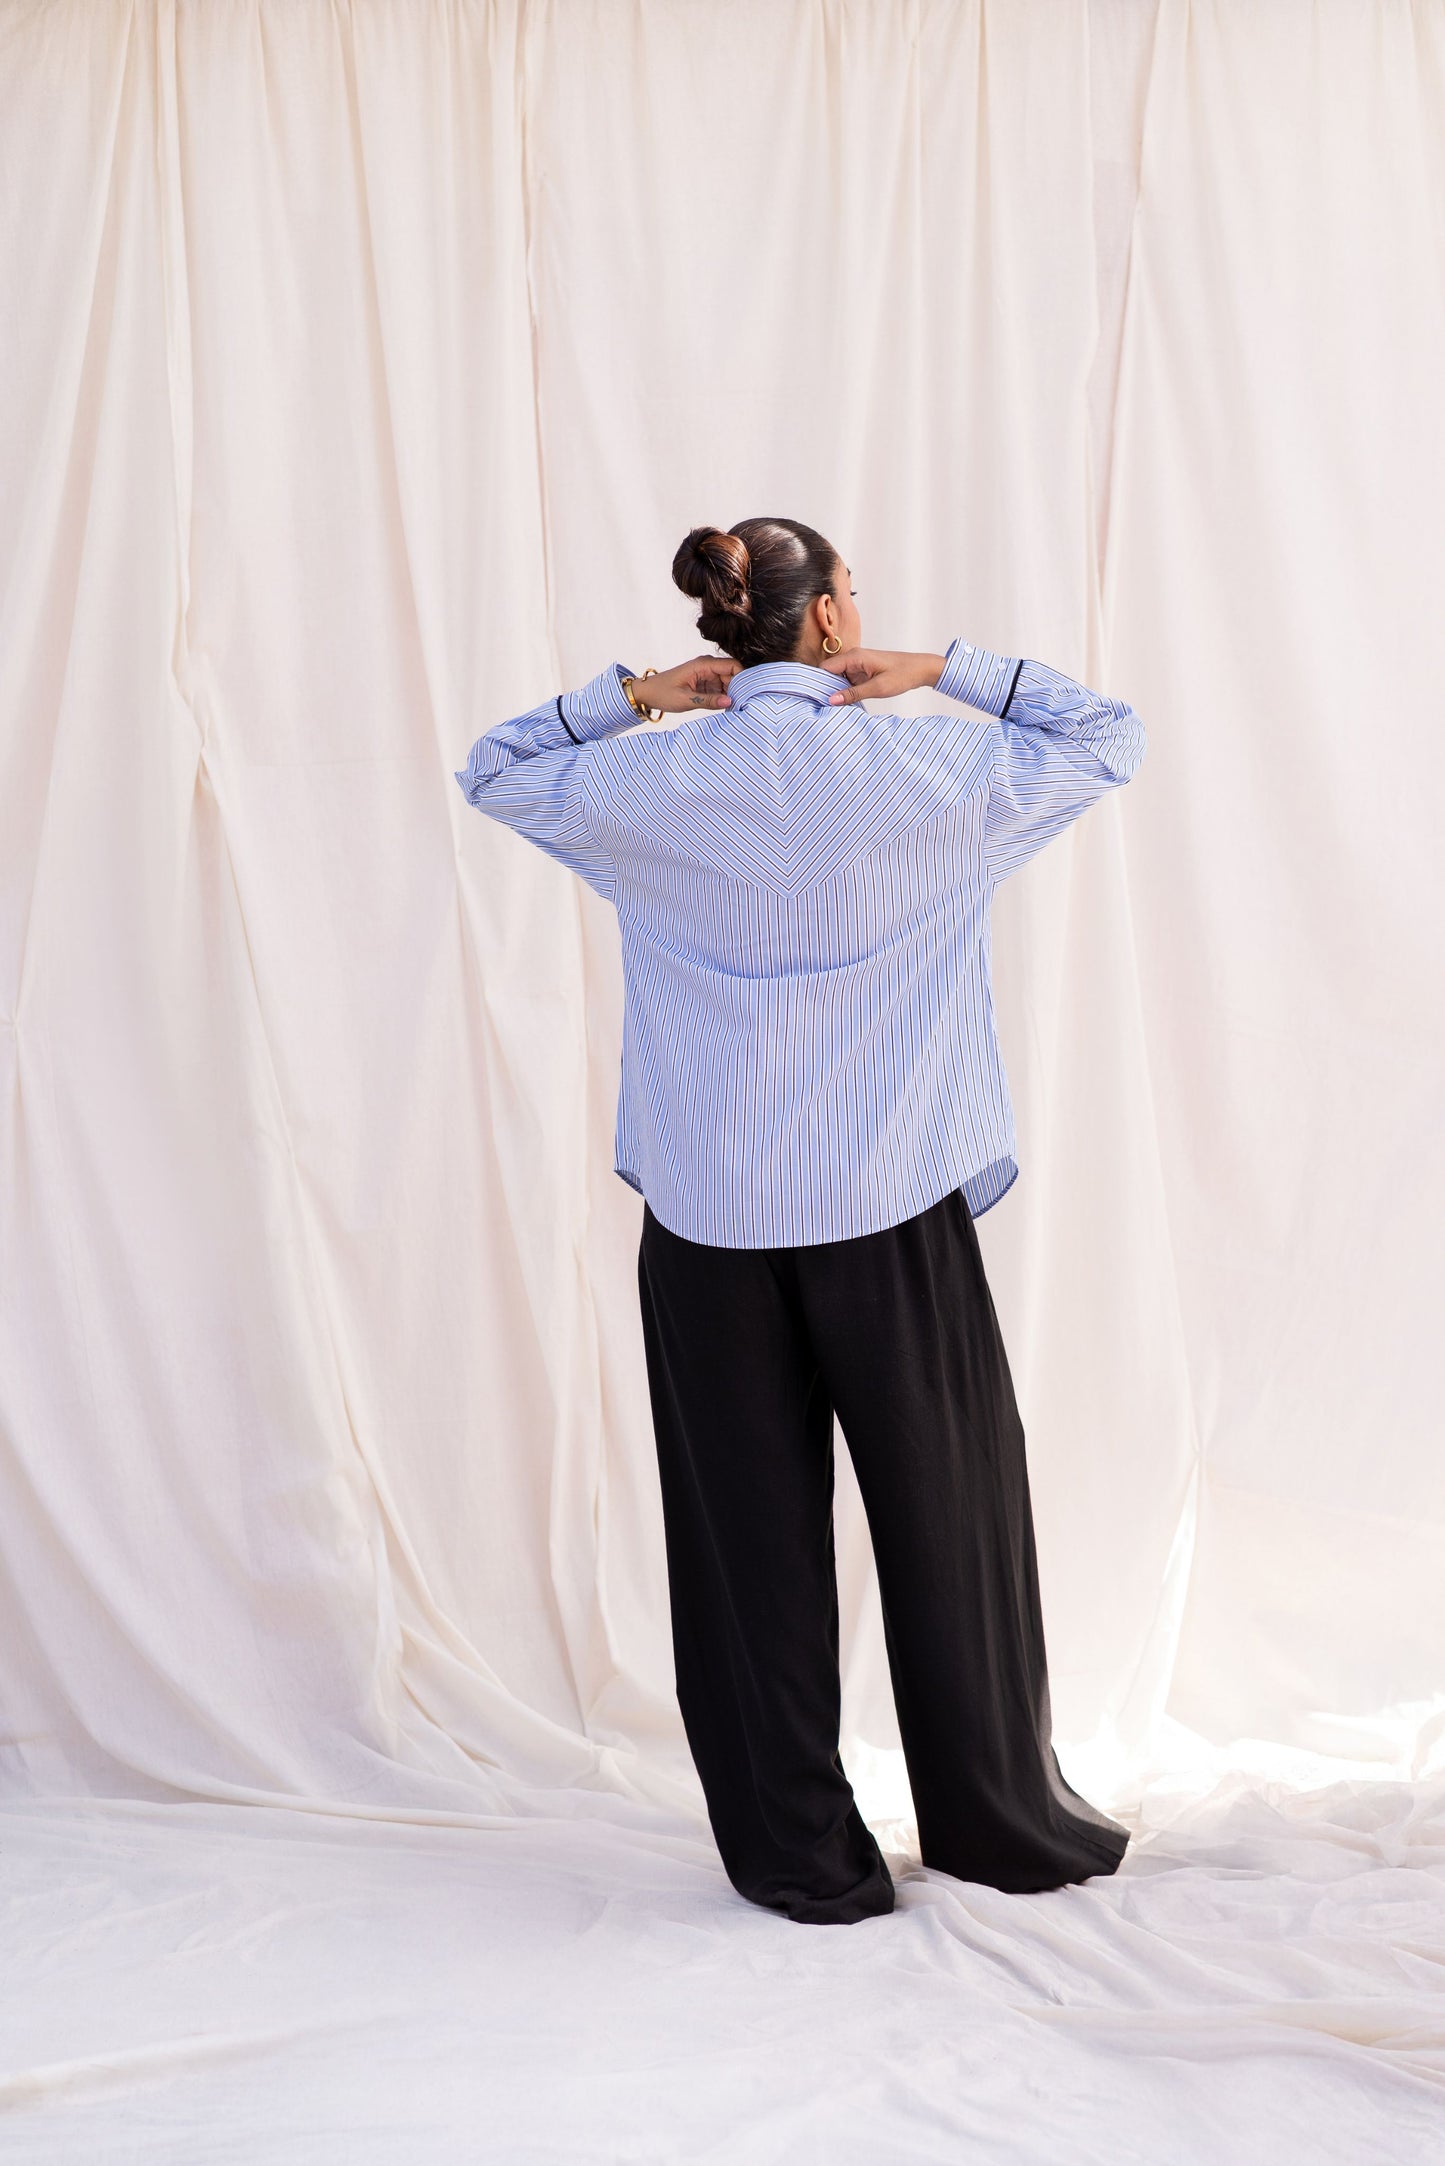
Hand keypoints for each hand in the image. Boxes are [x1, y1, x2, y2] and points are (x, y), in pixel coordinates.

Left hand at [634, 655, 740, 713]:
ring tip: (734, 709)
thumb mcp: (686, 699)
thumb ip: (708, 701)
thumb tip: (730, 702)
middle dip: (738, 689)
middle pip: (733, 675)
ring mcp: (707, 676)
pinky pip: (721, 690)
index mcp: (703, 664)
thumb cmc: (662, 693)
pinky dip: (724, 698)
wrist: (647, 693)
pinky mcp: (706, 685)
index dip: (743, 678)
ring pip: (729, 684)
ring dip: (732, 695)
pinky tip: (726, 708)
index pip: (733, 666)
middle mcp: (708, 667)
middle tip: (741, 706)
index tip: (747, 694)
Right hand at [823, 649, 946, 704]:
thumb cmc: (902, 674)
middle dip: (824, 688)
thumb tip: (831, 700)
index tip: (812, 699)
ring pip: (836, 679)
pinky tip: (842, 703)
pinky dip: (843, 691)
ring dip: (834, 691)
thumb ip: (853, 694)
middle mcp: (852, 658)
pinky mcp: (860, 672)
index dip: (816, 683)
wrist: (920, 669)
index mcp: (854, 657)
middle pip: (828, 674)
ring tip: (830, 707)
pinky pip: (845, 681)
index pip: (824, 668)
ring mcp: (855, 665)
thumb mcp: (878, 688)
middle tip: (820, 707)